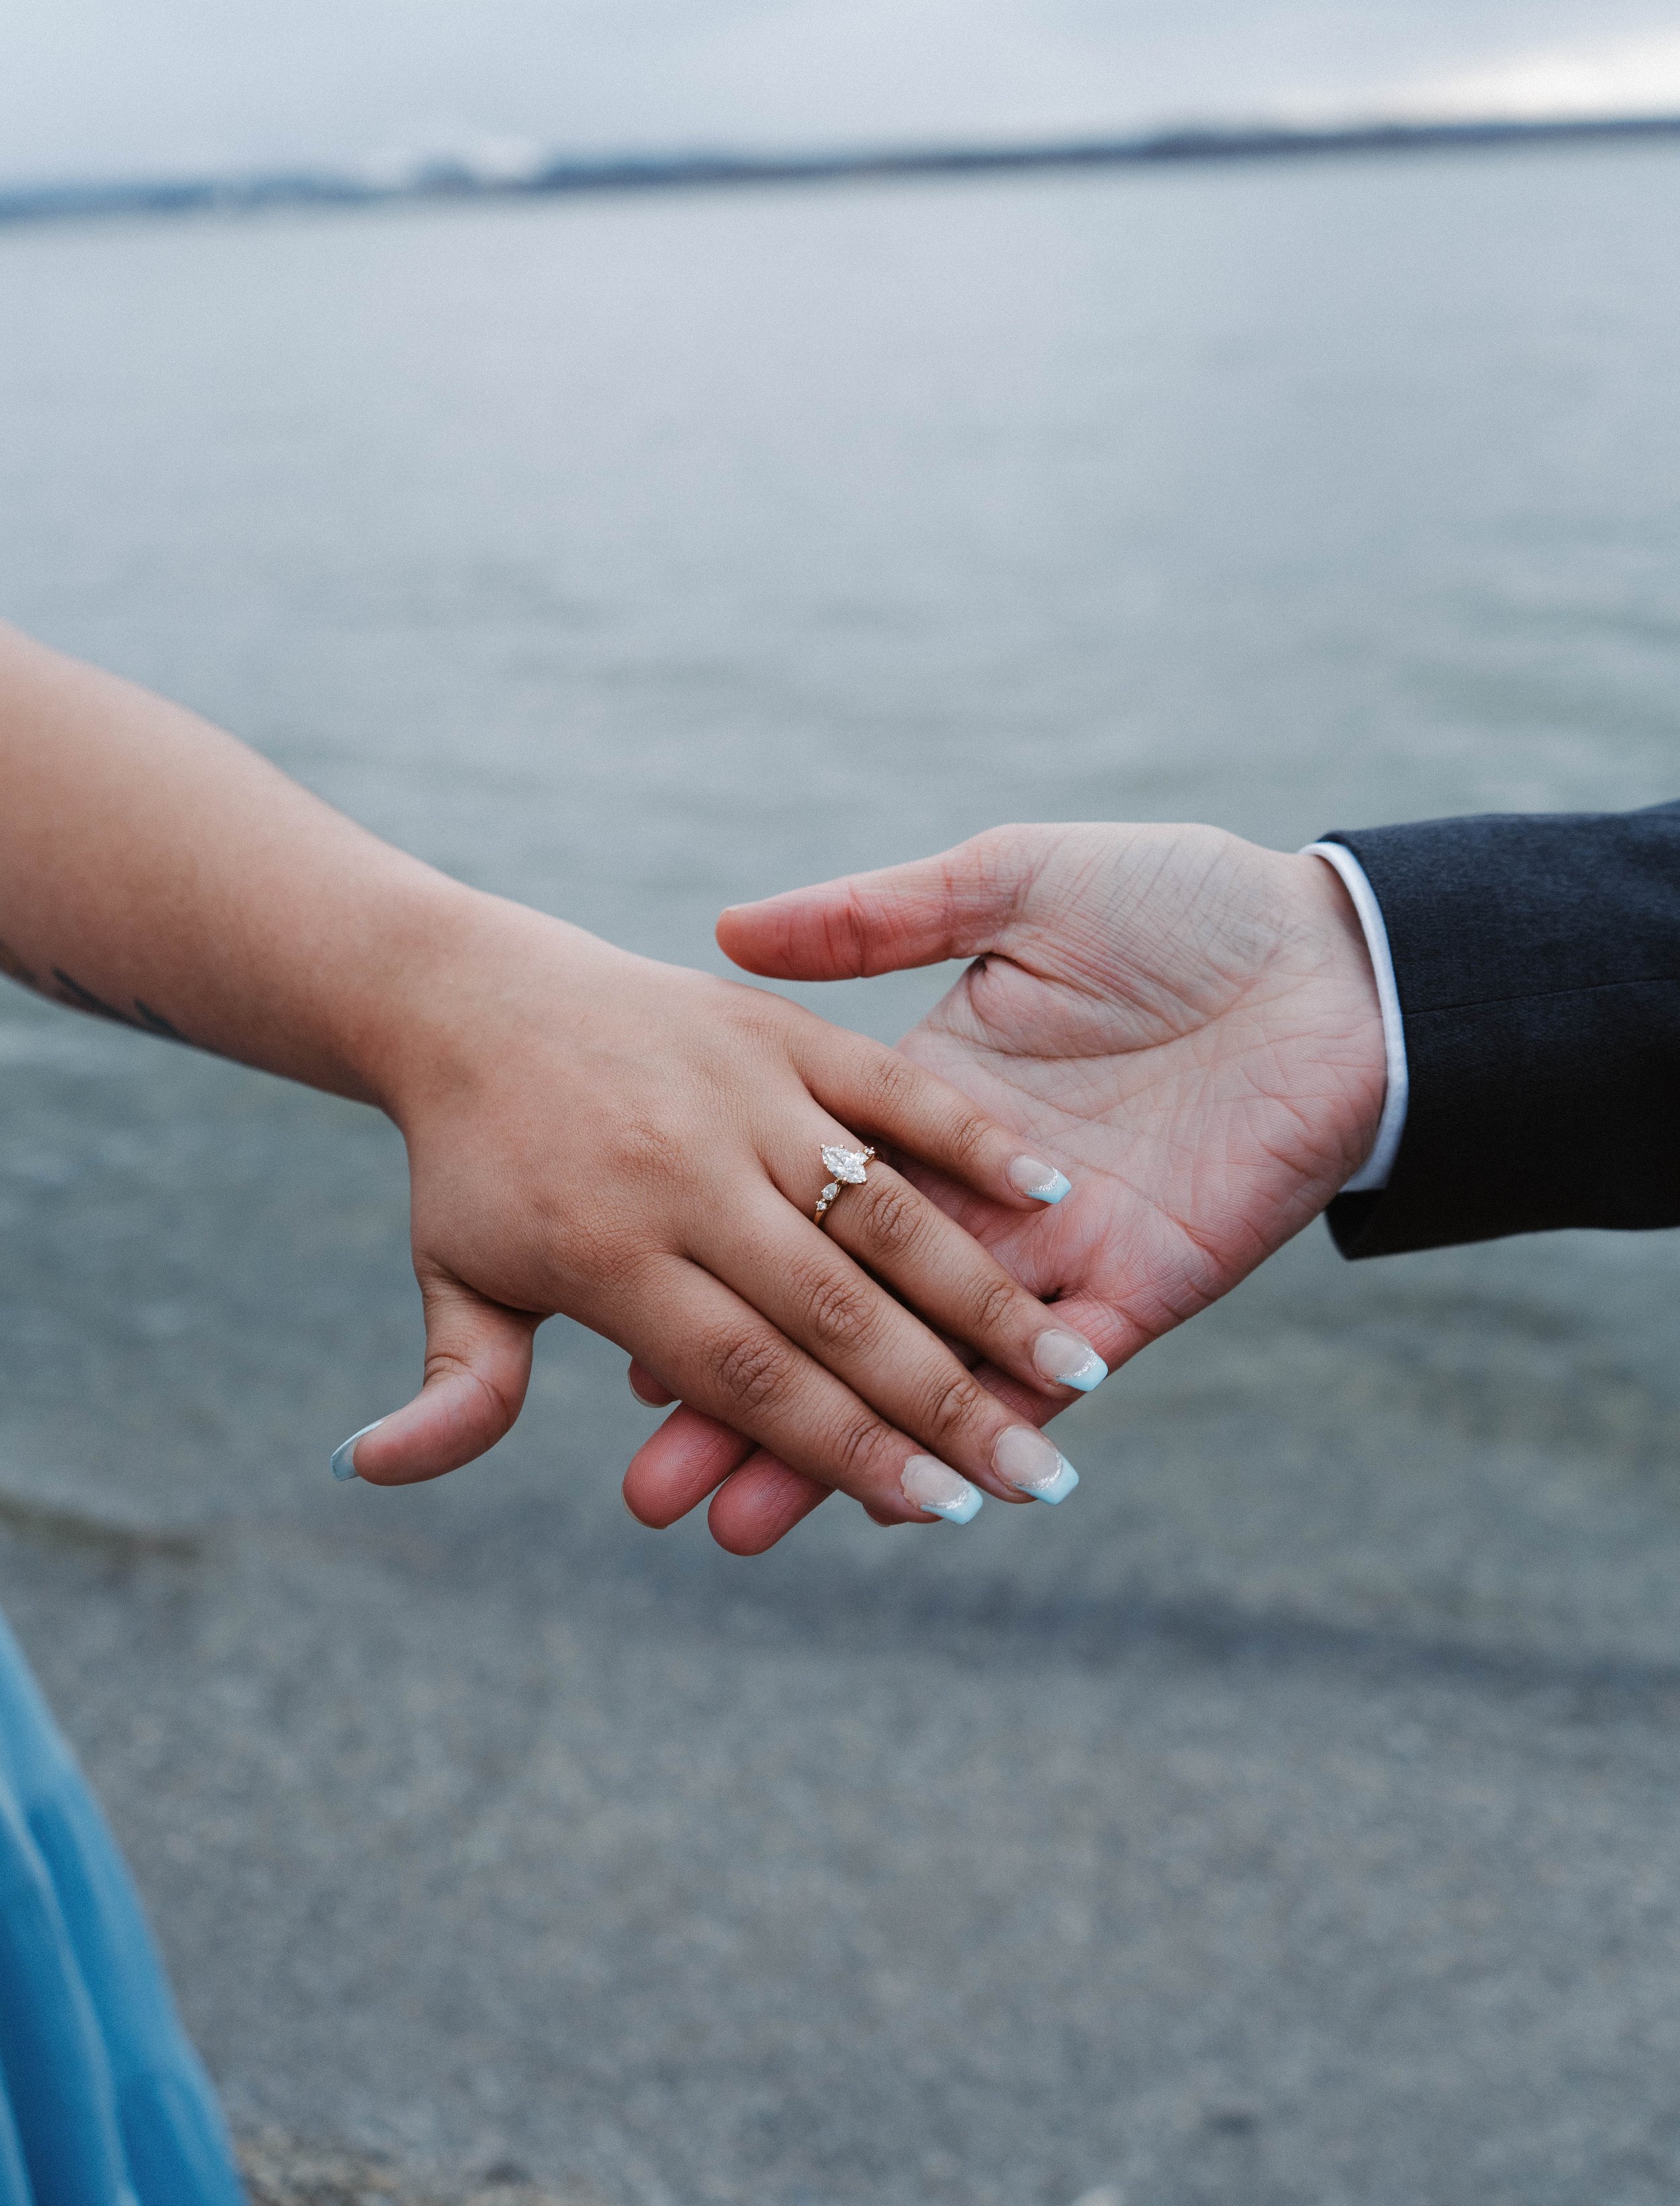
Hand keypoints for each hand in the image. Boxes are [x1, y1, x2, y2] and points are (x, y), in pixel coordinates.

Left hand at [344, 889, 1096, 1522]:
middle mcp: (682, 1173)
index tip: (938, 1514)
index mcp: (606, 1250)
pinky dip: (971, 1137)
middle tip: (1036, 1484)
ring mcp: (739, 1094)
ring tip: (1074, 1373)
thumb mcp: (451, 1279)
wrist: (464, 992)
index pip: (747, 1373)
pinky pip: (892, 1086)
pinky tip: (1055, 1194)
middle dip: (942, 1404)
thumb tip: (374, 1474)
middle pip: (832, 1308)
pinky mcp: (775, 1030)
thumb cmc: (467, 1161)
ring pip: (882, 1208)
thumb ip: (458, 1388)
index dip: (846, 1451)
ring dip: (985, 1293)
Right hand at [624, 821, 1386, 1549]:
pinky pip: (1042, 1378)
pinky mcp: (1136, 1291)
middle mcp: (977, 1202)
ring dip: (835, 1454)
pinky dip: (971, 1434)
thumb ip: (878, 918)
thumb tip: (733, 924)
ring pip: (923, 1374)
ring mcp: (1052, 1256)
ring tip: (730, 1523)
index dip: (719, 1277)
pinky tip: (889, 1498)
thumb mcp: (1008, 883)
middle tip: (647, 1488)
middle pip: (837, 1319)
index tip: (622, 1350)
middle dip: (743, 1407)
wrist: (1332, 951)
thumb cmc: (1178, 902)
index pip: (799, 1213)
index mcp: (931, 1108)